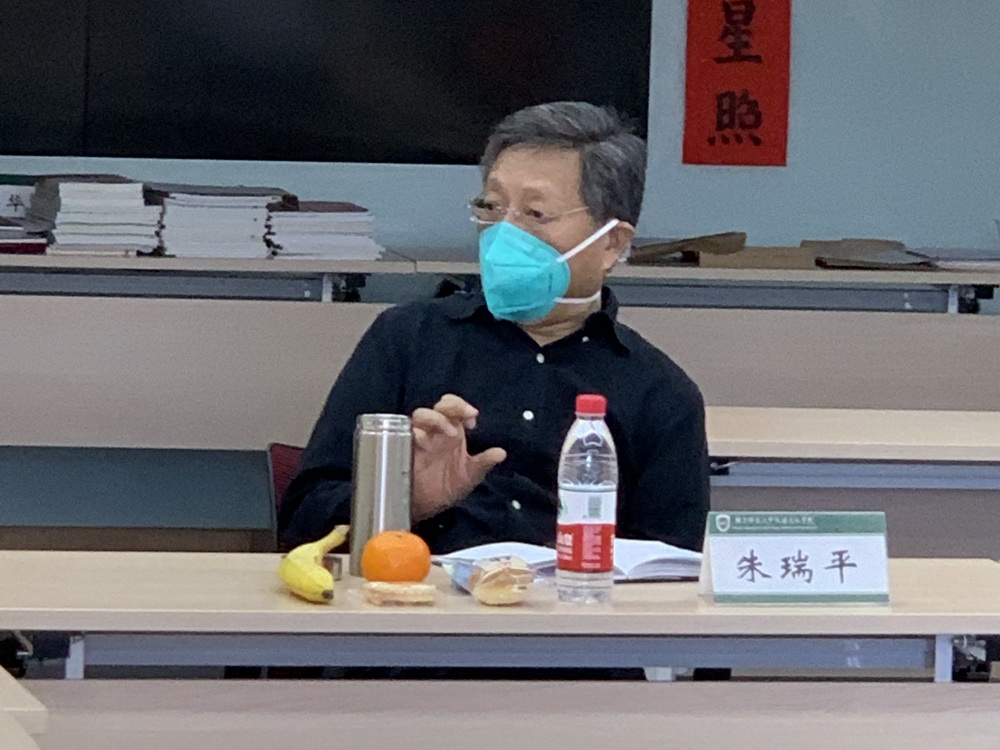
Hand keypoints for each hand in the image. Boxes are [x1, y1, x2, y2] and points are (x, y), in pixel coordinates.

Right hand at [410, 394, 506, 520]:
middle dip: (452, 406)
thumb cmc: (446, 488)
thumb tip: (501, 453)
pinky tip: (424, 441)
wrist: (425, 509)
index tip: (473, 419)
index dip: (463, 407)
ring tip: (450, 432)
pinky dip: (415, 433)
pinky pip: (406, 434)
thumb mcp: (469, 476)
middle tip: (465, 416)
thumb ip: (483, 463)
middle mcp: (435, 431)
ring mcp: (419, 439)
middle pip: (440, 407)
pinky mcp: (404, 449)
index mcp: (453, 432)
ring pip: (421, 415)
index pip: (455, 408)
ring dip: (436, 418)